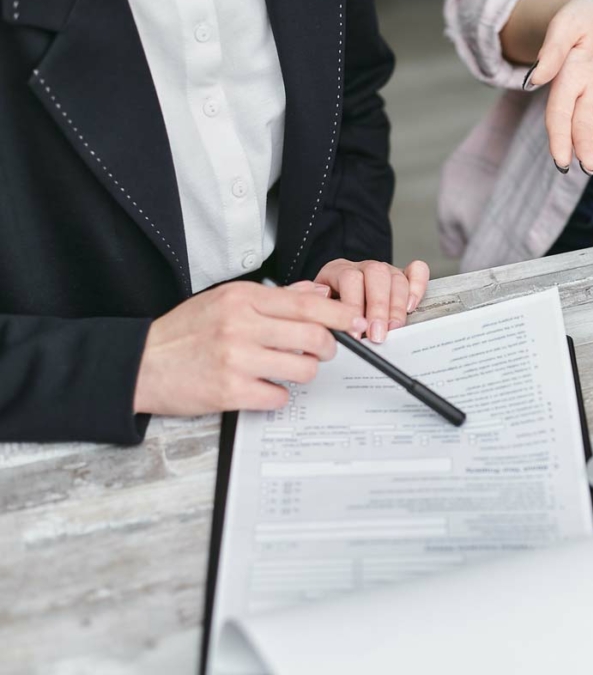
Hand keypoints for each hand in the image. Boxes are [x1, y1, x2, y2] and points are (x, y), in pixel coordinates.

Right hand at [134, 281, 366, 415]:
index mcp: (242, 298)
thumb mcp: (225, 300)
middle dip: (328, 348)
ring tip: (287, 369)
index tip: (355, 321)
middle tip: (322, 351)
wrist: (140, 364)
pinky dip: (277, 395)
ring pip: (303, 369)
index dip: (339, 314)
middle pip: (314, 337)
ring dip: (303, 372)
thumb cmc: (185, 332)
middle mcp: (241, 325)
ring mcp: (236, 359)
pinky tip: (262, 387)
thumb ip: (274, 297)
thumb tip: (318, 294)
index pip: (306, 304)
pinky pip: (279, 396)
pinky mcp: (230, 391)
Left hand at [314, 259, 429, 343]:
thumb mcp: (317, 309)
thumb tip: (331, 324)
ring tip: (393, 329)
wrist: (335, 300)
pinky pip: (417, 271)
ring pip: (396, 278)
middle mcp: (363, 267)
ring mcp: (385, 270)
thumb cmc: (328, 309)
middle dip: (378, 308)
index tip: (355, 333)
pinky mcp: (403, 275)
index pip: (349, 279)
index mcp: (338, 270)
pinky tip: (411, 306)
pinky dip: (417, 287)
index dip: (353, 306)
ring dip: (396, 307)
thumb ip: (322, 313)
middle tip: (377, 335)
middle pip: (376, 275)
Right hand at [524, 0, 592, 173]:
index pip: (560, 116)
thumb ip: (553, 51)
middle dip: (585, 149)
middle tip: (590, 167)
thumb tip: (534, 80)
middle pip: (583, 127)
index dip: (560, 140)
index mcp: (568, 79)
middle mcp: (588, 92)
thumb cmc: (582, 16)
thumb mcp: (567, 25)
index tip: (561, 161)